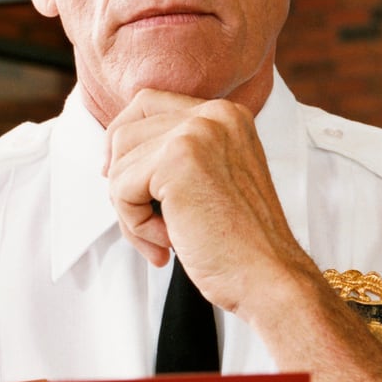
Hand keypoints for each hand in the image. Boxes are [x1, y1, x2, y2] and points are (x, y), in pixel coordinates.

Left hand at [103, 89, 318, 316]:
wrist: (269, 277)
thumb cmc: (239, 243)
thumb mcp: (211, 181)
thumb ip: (176, 156)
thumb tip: (112, 156)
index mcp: (227, 115)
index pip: (148, 104)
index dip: (124, 141)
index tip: (122, 180)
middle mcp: (214, 114)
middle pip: (126, 131)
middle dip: (124, 183)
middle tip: (148, 225)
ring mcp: (197, 133)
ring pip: (119, 163)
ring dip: (131, 210)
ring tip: (165, 238)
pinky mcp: (178, 160)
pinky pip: (120, 188)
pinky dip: (135, 224)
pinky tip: (168, 242)